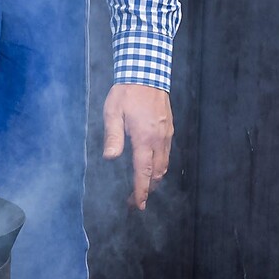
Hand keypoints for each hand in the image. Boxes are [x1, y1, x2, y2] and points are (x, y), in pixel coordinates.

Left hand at [102, 83, 172, 209]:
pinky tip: (150, 166)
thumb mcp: (113, 112)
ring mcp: (166, 135)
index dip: (141, 191)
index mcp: (144, 138)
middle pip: (157, 173)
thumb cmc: (127, 93)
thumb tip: (110, 157)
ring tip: (143, 188)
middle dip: (147, 190)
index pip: (143, 172)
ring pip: (164, 165)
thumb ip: (112, 136)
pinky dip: (159, 166)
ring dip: (154, 179)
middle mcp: (159, 140)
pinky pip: (166, 154)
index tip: (137, 205)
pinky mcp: (168, 129)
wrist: (147, 73)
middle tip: (135, 200)